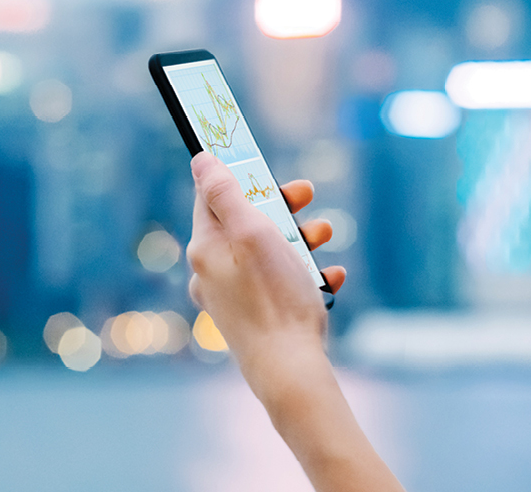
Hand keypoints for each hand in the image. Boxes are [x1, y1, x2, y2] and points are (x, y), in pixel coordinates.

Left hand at [186, 152, 346, 370]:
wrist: (289, 371)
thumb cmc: (273, 300)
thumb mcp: (252, 233)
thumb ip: (226, 194)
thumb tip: (201, 160)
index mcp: (206, 249)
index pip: (212, 196)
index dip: (239, 174)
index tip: (264, 163)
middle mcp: (212, 272)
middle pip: (244, 222)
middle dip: (280, 206)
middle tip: (306, 194)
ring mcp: (233, 296)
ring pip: (266, 252)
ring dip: (299, 238)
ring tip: (325, 236)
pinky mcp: (255, 316)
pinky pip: (280, 283)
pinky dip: (305, 274)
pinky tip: (330, 276)